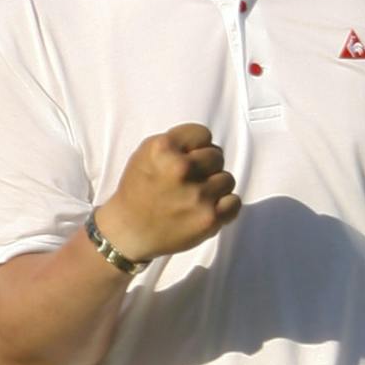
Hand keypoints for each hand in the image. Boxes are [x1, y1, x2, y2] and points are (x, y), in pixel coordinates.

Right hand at [95, 124, 240, 263]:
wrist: (129, 230)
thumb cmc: (139, 189)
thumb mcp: (146, 153)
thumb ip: (177, 143)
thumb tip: (207, 143)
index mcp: (163, 148)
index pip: (203, 133)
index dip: (196, 146)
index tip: (186, 158)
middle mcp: (181, 168)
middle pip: (217, 155)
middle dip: (206, 166)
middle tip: (189, 180)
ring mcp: (197, 194)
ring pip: (227, 179)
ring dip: (215, 187)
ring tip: (195, 196)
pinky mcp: (209, 218)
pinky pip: (235, 202)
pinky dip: (224, 206)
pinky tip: (207, 208)